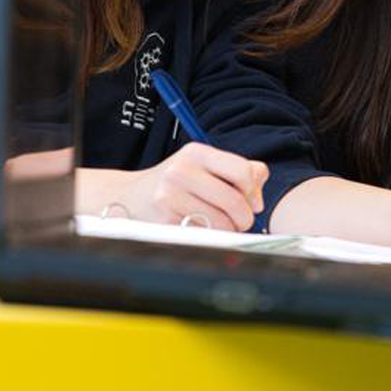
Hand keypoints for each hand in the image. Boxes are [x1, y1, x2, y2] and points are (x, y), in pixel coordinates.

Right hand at [109, 143, 267, 229]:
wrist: (132, 196)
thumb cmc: (179, 182)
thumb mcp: (205, 166)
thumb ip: (240, 171)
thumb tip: (258, 196)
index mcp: (197, 152)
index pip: (241, 170)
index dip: (253, 190)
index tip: (252, 201)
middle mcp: (181, 170)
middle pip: (234, 201)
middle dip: (245, 217)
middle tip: (242, 222)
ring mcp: (169, 195)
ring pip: (220, 222)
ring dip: (229, 231)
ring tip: (223, 227)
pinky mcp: (163, 219)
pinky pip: (201, 234)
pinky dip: (210, 237)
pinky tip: (204, 230)